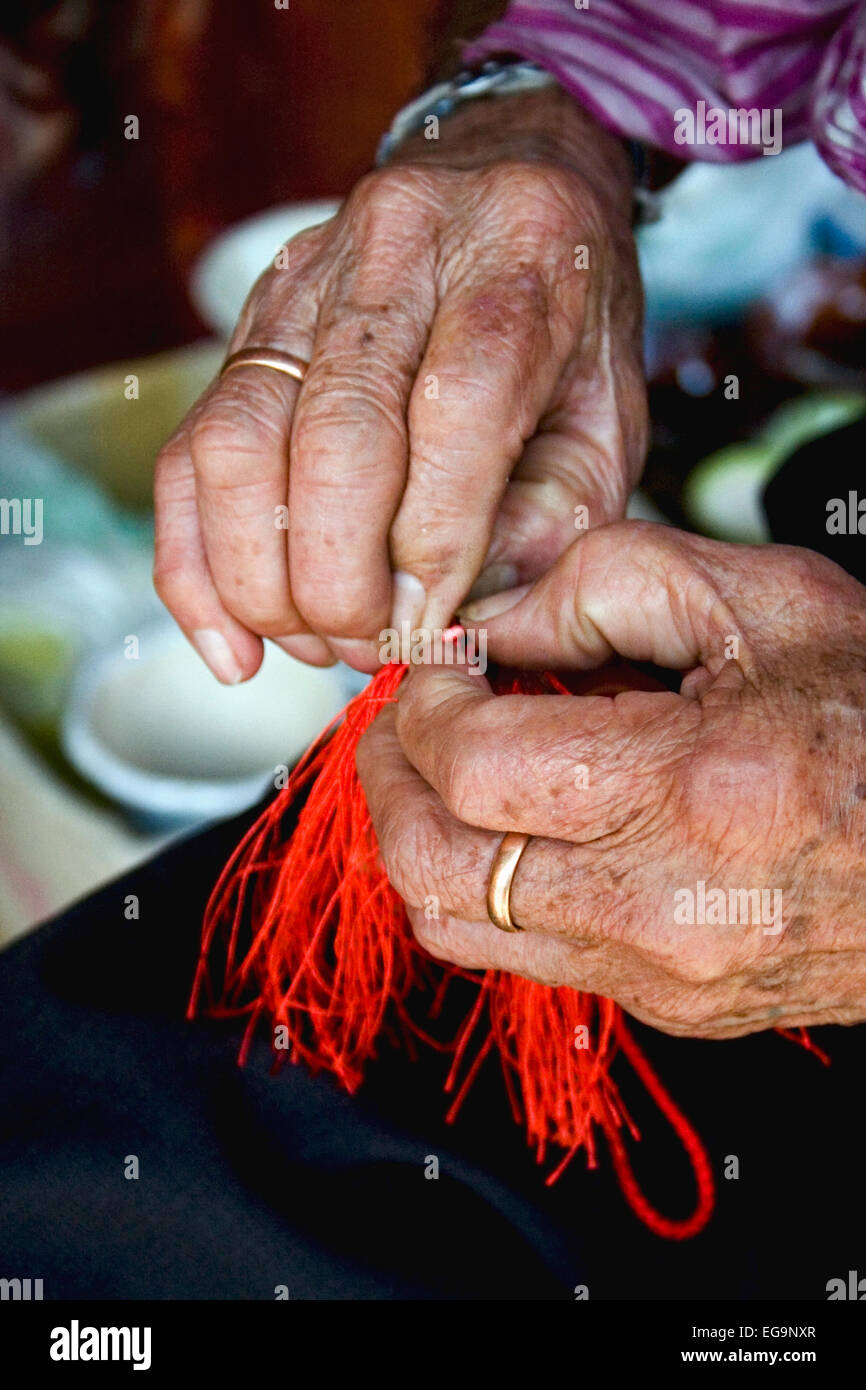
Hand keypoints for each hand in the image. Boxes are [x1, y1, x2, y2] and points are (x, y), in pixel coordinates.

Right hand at [153, 86, 644, 680]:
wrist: (512, 178)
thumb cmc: (569, 319)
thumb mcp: (610, 417)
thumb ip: (555, 520)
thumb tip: (454, 618)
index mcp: (513, 264)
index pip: (458, 412)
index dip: (435, 546)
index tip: (431, 630)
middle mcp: (396, 251)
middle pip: (336, 432)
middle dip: (343, 579)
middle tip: (373, 646)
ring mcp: (303, 281)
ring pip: (238, 441)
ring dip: (259, 577)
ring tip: (310, 644)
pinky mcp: (246, 322)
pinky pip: (188, 450)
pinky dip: (193, 562)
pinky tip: (231, 638)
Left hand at [356, 522, 865, 1037]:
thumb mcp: (766, 600)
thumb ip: (606, 583)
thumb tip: (489, 621)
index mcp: (696, 790)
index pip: (475, 766)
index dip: (426, 704)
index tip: (440, 665)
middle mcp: (667, 908)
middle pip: (433, 866)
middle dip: (388, 779)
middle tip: (403, 720)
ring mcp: (665, 977)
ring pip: (457, 930)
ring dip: (422, 839)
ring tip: (443, 770)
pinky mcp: (670, 1008)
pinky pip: (525, 957)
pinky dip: (489, 885)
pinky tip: (523, 824)